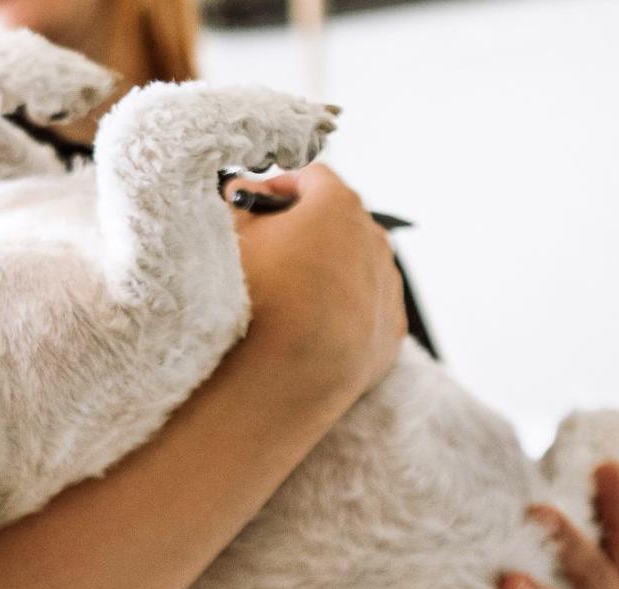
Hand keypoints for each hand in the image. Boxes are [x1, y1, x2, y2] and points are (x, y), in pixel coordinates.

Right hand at [225, 164, 406, 405]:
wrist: (280, 380)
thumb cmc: (252, 301)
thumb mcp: (229, 236)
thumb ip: (238, 201)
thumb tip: (243, 191)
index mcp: (338, 206)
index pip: (311, 178)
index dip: (279, 188)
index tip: (257, 206)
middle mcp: (373, 241)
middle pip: (339, 221)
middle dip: (307, 230)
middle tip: (269, 252)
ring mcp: (386, 289)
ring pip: (356, 266)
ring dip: (328, 272)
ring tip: (289, 298)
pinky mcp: (389, 334)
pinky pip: (366, 310)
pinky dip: (343, 313)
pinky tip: (310, 329)